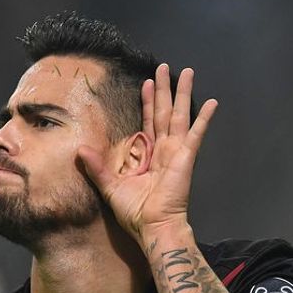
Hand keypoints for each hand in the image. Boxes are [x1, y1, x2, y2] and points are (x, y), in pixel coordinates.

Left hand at [79, 64, 217, 246]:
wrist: (152, 226)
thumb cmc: (134, 212)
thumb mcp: (110, 186)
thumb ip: (96, 167)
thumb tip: (80, 150)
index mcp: (147, 155)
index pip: (148, 121)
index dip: (148, 101)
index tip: (147, 83)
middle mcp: (163, 149)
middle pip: (164, 111)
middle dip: (165, 89)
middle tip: (166, 66)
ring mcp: (176, 151)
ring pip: (180, 114)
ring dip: (183, 93)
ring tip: (187, 72)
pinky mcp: (185, 157)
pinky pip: (196, 134)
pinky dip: (204, 118)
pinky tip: (212, 102)